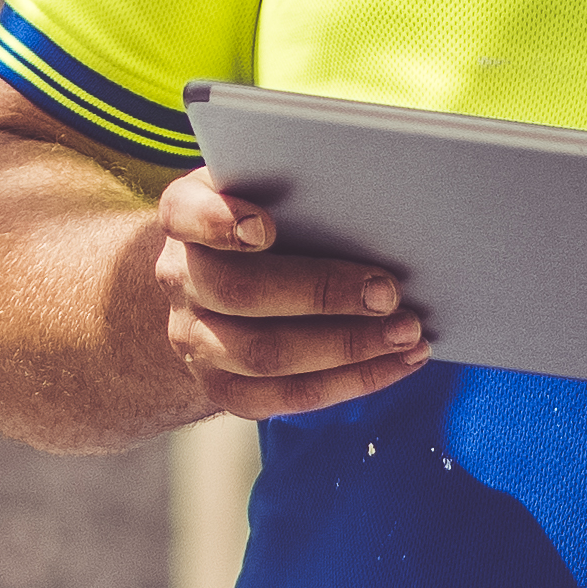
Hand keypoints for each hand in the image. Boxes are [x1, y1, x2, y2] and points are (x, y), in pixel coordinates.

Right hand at [140, 167, 432, 422]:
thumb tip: (380, 205)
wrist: (224, 282)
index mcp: (186, 216)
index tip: (264, 228)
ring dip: (346, 348)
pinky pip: (285, 397)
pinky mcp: (223, 387)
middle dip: (320, 294)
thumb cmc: (269, 220)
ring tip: (407, 334)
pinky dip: (351, 382)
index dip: (218, 223)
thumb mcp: (270, 190)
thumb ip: (304, 190)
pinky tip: (397, 363)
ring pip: (263, 356)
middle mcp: (180, 278)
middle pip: (238, 291)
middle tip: (387, 293)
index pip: (185, 214)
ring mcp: (194, 339)